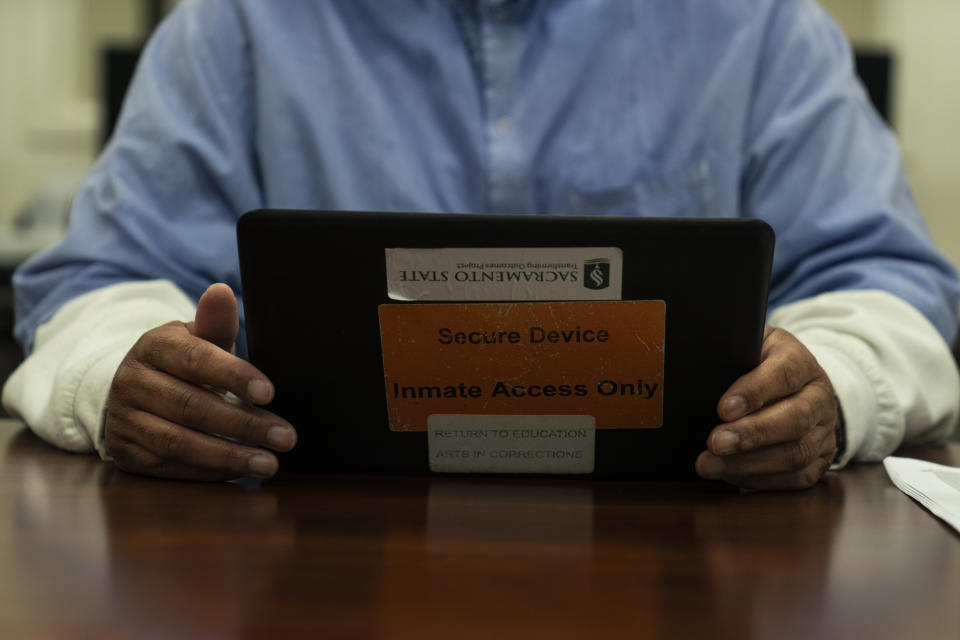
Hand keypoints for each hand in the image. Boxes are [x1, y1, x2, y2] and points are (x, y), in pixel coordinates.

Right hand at [104, 283, 296, 479]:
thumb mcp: (198, 339)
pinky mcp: (125, 453)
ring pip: (179, 442)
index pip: (196, 360)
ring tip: (269, 463)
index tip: (270, 393)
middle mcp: (131, 381)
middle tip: (286, 437)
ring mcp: (124, 419)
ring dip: (229, 456)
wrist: (135, 389)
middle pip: (192, 406)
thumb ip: (215, 323)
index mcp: (154, 346)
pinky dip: (208, 472)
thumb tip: (222, 292)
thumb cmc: (183, 362)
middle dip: (244, 425)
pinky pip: (169, 467)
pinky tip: (241, 474)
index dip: (234, 376)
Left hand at [695, 326, 837, 489]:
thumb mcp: (748, 346)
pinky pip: (798, 477)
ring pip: (796, 454)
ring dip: (749, 464)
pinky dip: (761, 480)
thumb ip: (729, 351)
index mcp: (801, 362)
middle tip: (714, 443)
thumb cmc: (758, 364)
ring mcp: (824, 430)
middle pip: (795, 419)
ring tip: (710, 465)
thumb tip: (696, 365)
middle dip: (752, 434)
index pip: (784, 373)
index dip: (754, 392)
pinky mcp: (821, 459)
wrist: (795, 385)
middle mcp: (820, 397)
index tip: (723, 408)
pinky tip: (730, 475)